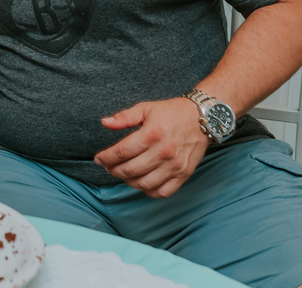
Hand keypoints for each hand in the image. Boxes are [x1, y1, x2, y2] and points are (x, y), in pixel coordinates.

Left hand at [94, 98, 210, 197]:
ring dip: (128, 181)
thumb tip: (105, 123)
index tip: (99, 158)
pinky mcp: (184, 175)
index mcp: (152, 134)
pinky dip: (148, 191)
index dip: (106, 157)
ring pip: (144, 184)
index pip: (121, 152)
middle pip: (130, 170)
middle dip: (113, 170)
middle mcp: (163, 152)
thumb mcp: (146, 108)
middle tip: (108, 166)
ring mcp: (175, 166)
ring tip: (123, 173)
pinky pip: (162, 192)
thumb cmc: (171, 112)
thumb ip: (124, 117)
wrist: (202, 119)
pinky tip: (141, 182)